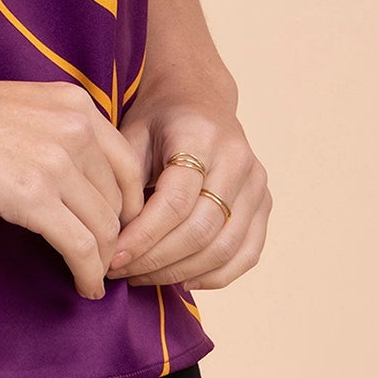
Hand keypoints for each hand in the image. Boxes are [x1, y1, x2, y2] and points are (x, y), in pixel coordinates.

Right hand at [0, 66, 146, 300]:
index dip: (127, 207)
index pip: (128, 166)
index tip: (113, 232)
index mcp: (74, 103)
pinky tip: (83, 286)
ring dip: (102, 261)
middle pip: (120, 201)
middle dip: (115, 237)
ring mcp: (55, 160)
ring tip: (91, 277)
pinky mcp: (31, 196)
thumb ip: (57, 136)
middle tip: (101, 263)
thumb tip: (80, 185)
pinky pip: (81, 248)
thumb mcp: (20, 110)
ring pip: (106, 228)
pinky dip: (88, 274)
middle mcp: (75, 126)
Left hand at [105, 89, 271, 290]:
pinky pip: (246, 255)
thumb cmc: (157, 119)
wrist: (198, 97)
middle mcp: (237, 159)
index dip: (142, 237)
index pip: (175, 201)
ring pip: (224, 249)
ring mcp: (256, 183)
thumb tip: (115, 239)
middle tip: (120, 272)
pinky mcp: (264, 203)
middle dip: (156, 260)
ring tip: (142, 277)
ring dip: (179, 273)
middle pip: (201, 231)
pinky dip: (214, 276)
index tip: (113, 257)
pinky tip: (181, 279)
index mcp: (200, 136)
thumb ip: (124, 182)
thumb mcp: (131, 134)